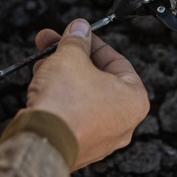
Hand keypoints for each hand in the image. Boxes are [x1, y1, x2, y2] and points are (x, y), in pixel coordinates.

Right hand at [29, 19, 148, 168]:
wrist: (42, 143)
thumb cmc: (66, 103)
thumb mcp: (71, 57)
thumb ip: (76, 40)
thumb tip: (79, 29)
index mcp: (134, 100)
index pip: (117, 61)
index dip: (92, 43)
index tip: (77, 33)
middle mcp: (123, 123)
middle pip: (97, 78)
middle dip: (72, 58)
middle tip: (54, 44)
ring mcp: (102, 138)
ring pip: (83, 97)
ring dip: (62, 77)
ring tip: (42, 65)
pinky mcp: (80, 147)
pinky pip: (73, 116)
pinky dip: (60, 100)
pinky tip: (42, 87)